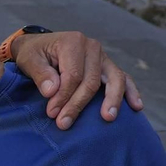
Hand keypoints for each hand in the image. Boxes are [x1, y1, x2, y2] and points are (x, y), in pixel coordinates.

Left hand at [10, 30, 142, 129]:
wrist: (40, 47)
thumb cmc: (34, 54)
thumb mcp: (29, 60)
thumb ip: (40, 74)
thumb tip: (52, 91)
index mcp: (73, 42)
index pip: (73, 75)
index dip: (63, 96)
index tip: (52, 113)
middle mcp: (92, 47)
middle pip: (91, 81)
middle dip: (77, 104)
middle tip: (63, 123)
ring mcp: (103, 57)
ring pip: (114, 79)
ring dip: (112, 100)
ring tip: (107, 118)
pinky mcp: (108, 67)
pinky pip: (124, 79)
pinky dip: (131, 92)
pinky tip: (136, 106)